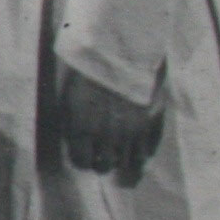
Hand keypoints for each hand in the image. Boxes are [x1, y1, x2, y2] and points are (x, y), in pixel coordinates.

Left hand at [57, 66, 165, 183]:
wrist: (118, 52)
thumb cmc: (87, 70)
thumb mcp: (68, 95)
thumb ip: (72, 123)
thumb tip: (76, 142)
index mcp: (81, 127)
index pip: (81, 162)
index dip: (82, 160)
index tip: (85, 154)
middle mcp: (106, 135)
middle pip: (105, 167)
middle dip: (102, 162)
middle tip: (102, 154)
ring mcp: (131, 132)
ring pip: (129, 163)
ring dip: (124, 158)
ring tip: (121, 149)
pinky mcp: (151, 124)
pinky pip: (148, 151)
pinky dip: (143, 151)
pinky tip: (137, 143)